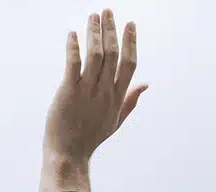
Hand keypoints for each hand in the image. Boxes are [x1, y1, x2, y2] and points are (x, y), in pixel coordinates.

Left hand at [41, 9, 146, 191]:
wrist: (69, 153)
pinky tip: (73, 34)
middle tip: (107, 11)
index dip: (130, 42)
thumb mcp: (116, 120)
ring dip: (94, 33)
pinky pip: (74, 63)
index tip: (130, 25)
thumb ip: (130, 99)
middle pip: (113, 54)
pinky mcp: (69, 92)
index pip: (129, 64)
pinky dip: (74, 46)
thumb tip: (146, 84)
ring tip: (93, 16)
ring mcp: (87, 92)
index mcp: (117, 97)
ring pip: (96, 55)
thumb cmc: (90, 137)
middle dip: (111, 30)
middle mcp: (105, 92)